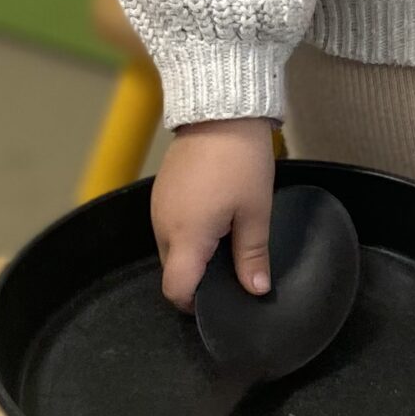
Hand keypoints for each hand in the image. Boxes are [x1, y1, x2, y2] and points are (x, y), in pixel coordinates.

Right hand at [152, 117, 276, 310]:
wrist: (219, 111)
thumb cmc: (240, 162)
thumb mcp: (255, 212)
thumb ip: (252, 256)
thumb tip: (255, 290)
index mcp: (186, 236)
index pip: (175, 290)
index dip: (195, 304)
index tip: (219, 300)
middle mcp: (163, 226)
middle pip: (173, 270)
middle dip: (199, 276)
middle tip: (233, 266)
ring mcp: (158, 207)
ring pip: (171, 248)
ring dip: (194, 252)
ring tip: (227, 238)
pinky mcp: (161, 192)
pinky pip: (170, 225)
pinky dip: (188, 232)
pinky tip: (215, 216)